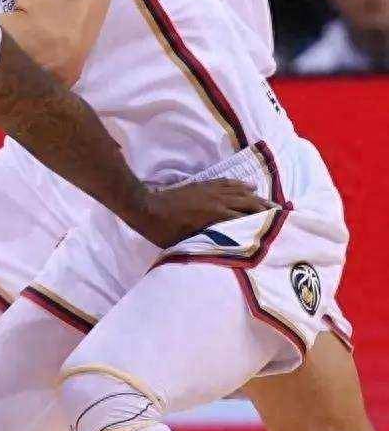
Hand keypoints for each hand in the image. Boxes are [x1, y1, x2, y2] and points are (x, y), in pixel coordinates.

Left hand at [137, 179, 271, 248]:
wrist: (147, 208)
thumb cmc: (166, 231)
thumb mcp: (191, 243)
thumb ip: (212, 242)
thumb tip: (230, 248)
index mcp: (217, 217)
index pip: (247, 219)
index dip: (263, 223)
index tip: (279, 227)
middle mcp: (219, 201)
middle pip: (249, 203)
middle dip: (266, 209)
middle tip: (282, 215)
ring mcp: (211, 191)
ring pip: (241, 192)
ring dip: (257, 197)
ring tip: (271, 203)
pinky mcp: (203, 185)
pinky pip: (227, 183)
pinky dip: (240, 185)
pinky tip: (249, 186)